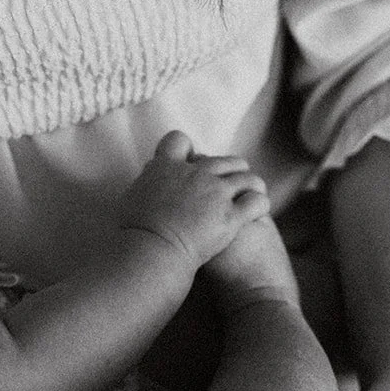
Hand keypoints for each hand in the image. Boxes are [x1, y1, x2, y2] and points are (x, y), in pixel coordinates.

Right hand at [119, 131, 269, 267]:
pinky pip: (256, 201)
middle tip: (232, 183)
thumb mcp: (130, 197)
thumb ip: (145, 183)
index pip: (178, 140)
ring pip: (246, 178)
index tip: (189, 161)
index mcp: (166, 166)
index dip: (186, 149)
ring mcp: (216, 193)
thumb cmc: (133, 231)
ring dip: (250, 185)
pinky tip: (257, 211)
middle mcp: (195, 174)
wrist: (151, 250)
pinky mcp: (230, 215)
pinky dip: (259, 203)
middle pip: (224, 160)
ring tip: (250, 194)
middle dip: (230, 170)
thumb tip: (151, 175)